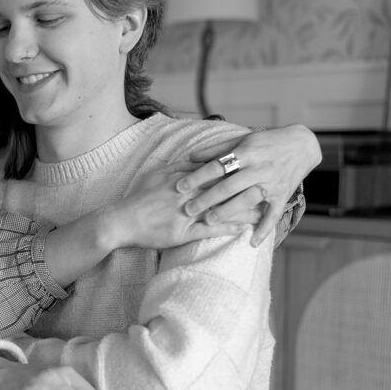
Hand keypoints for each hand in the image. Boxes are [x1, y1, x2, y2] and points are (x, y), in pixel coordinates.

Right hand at [101, 163, 251, 250]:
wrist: (122, 221)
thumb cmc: (138, 198)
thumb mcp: (156, 175)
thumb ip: (178, 166)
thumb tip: (196, 158)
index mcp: (182, 178)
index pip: (214, 169)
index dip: (235, 166)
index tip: (254, 162)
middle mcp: (187, 193)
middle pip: (223, 186)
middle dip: (246, 183)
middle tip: (268, 179)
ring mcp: (186, 213)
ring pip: (221, 208)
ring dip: (243, 207)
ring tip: (263, 205)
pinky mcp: (183, 232)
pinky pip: (210, 229)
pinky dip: (228, 228)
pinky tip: (244, 229)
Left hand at [177, 124, 320, 245]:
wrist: (302, 145)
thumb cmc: (266, 141)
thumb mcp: (242, 139)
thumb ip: (216, 149)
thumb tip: (190, 157)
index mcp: (247, 153)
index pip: (217, 166)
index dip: (198, 176)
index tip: (179, 186)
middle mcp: (259, 169)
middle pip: (229, 185)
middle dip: (207, 198)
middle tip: (187, 209)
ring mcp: (272, 183)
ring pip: (248, 200)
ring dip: (228, 211)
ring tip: (209, 221)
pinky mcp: (283, 196)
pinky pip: (273, 214)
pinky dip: (264, 229)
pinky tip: (252, 242)